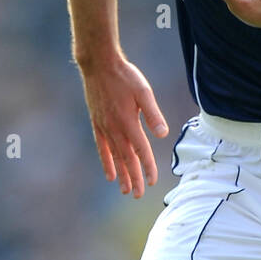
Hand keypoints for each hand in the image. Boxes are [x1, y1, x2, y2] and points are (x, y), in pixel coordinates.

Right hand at [79, 54, 167, 196]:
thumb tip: (163, 134)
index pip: (141, 151)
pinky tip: (110, 173)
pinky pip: (102, 147)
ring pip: (114, 156)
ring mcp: (104, 127)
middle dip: (134, 178)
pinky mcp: (97, 123)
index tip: (152, 181)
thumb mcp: (143, 91)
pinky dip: (107, 161)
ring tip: (125, 190)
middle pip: (127, 159)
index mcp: (128, 122)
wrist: (98, 64)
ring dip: (121, 174)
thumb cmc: (125, 76)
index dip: (147, 167)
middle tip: (138, 195)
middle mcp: (115, 129)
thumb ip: (152, 114)